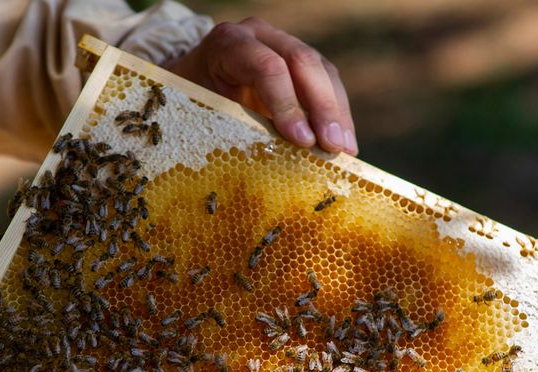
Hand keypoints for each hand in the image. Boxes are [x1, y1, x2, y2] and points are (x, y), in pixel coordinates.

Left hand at [165, 18, 356, 155]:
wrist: (192, 81)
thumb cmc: (191, 102)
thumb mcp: (201, 112)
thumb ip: (232, 127)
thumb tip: (267, 169)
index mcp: (229, 42)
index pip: (266, 66)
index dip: (287, 103)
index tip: (303, 140)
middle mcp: (261, 36)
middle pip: (303, 62)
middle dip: (323, 108)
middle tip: (333, 146)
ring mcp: (283, 44)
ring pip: (323, 71)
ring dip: (337, 113)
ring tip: (345, 150)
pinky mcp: (300, 64)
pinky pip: (327, 83)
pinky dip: (337, 113)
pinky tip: (344, 142)